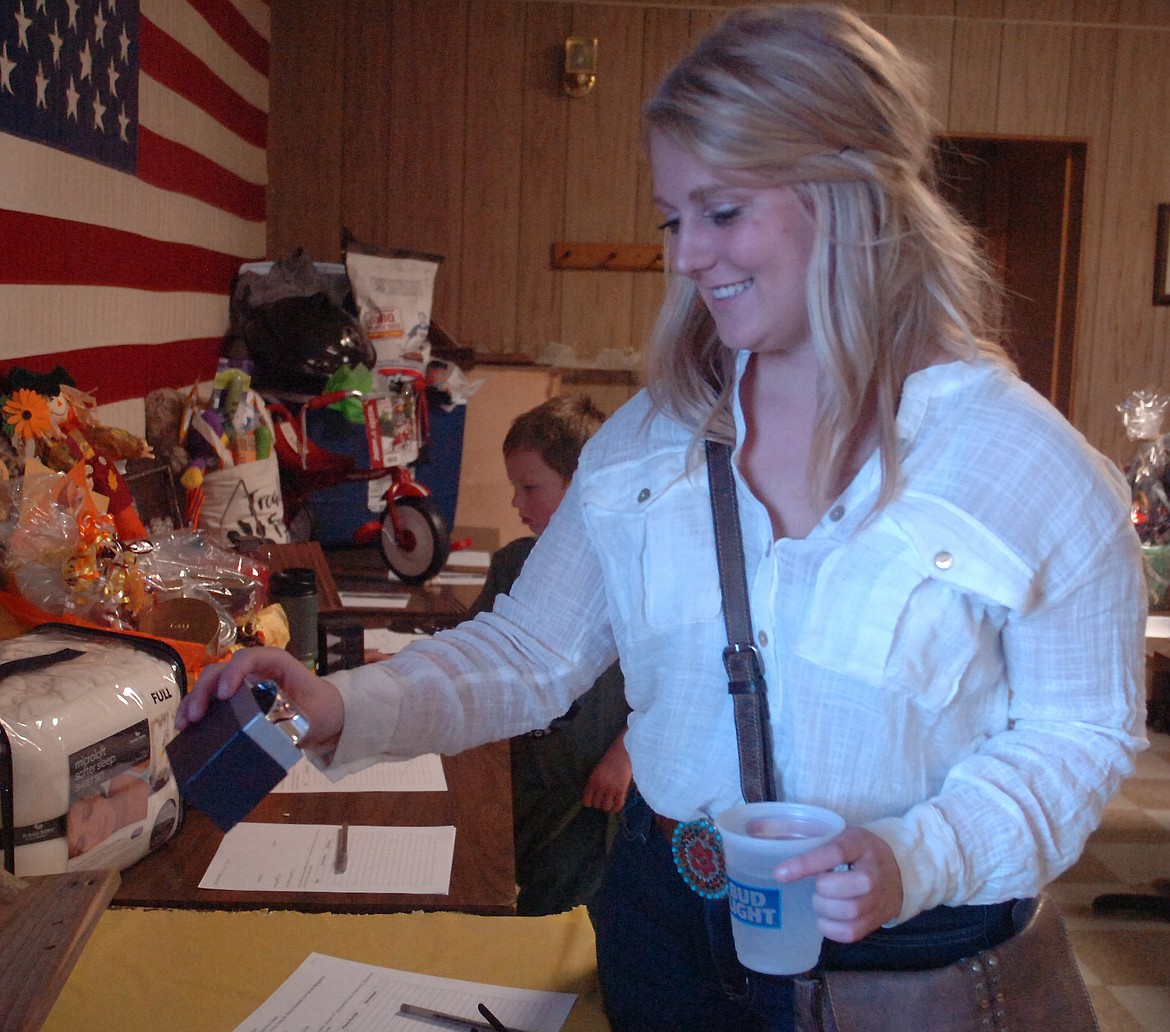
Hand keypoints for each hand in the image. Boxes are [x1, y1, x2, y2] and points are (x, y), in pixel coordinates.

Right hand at [175, 646, 344, 749]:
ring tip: (183, 724)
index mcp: (275, 663)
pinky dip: (197, 711)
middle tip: (195, 716)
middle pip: (222, 670)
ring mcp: (243, 684)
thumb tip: (265, 739)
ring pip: (211, 684)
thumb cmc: (321, 708)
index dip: (233, 672)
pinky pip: (212, 701)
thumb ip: (292, 723)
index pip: (250, 658)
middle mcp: (255, 670)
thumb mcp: (312, 715)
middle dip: (205, 690)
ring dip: (194, 701)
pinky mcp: (236, 701)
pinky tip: (185, 729)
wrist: (327, 714)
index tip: (225, 695)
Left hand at [581, 733, 631, 813]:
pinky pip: (617, 805)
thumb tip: (596, 796)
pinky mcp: (621, 790)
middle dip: (600, 804)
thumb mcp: (598, 770)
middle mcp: (599, 786)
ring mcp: (610, 789)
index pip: (586, 800)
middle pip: (596, 805)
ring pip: (606, 807)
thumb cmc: (611, 759)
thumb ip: (596, 782)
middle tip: (604, 800)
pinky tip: (618, 803)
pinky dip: (616, 807)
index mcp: (592, 780)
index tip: (593, 802)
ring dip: (608, 806)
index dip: (590, 803)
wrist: (623, 751)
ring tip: (611, 802)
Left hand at [773, 825, 903, 942]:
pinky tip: (826, 917)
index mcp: (860, 844)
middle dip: (822, 890)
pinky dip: (831, 928)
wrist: (900, 871)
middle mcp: (873, 872)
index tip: (780, 873)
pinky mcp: (876, 921)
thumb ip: (809, 837)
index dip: (806, 864)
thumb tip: (762, 836)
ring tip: (821, 901)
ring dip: (825, 909)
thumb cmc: (858, 851)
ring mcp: (878, 899)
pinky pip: (851, 933)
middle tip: (817, 885)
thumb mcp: (840, 834)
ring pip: (849, 912)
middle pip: (845, 889)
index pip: (835, 852)